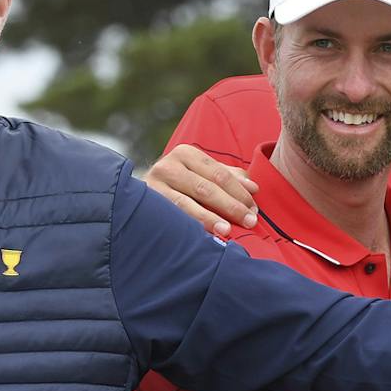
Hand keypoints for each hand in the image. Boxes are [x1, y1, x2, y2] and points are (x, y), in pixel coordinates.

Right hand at [144, 143, 258, 236]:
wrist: (136, 196)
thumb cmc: (181, 185)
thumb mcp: (203, 174)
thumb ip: (229, 178)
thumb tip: (254, 188)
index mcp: (186, 154)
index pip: (219, 174)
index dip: (240, 192)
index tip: (254, 210)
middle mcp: (168, 165)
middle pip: (205, 188)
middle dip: (230, 206)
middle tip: (250, 222)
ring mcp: (154, 185)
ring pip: (186, 203)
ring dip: (209, 218)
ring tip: (227, 231)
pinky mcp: (146, 203)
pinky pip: (170, 216)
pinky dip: (188, 225)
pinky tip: (202, 236)